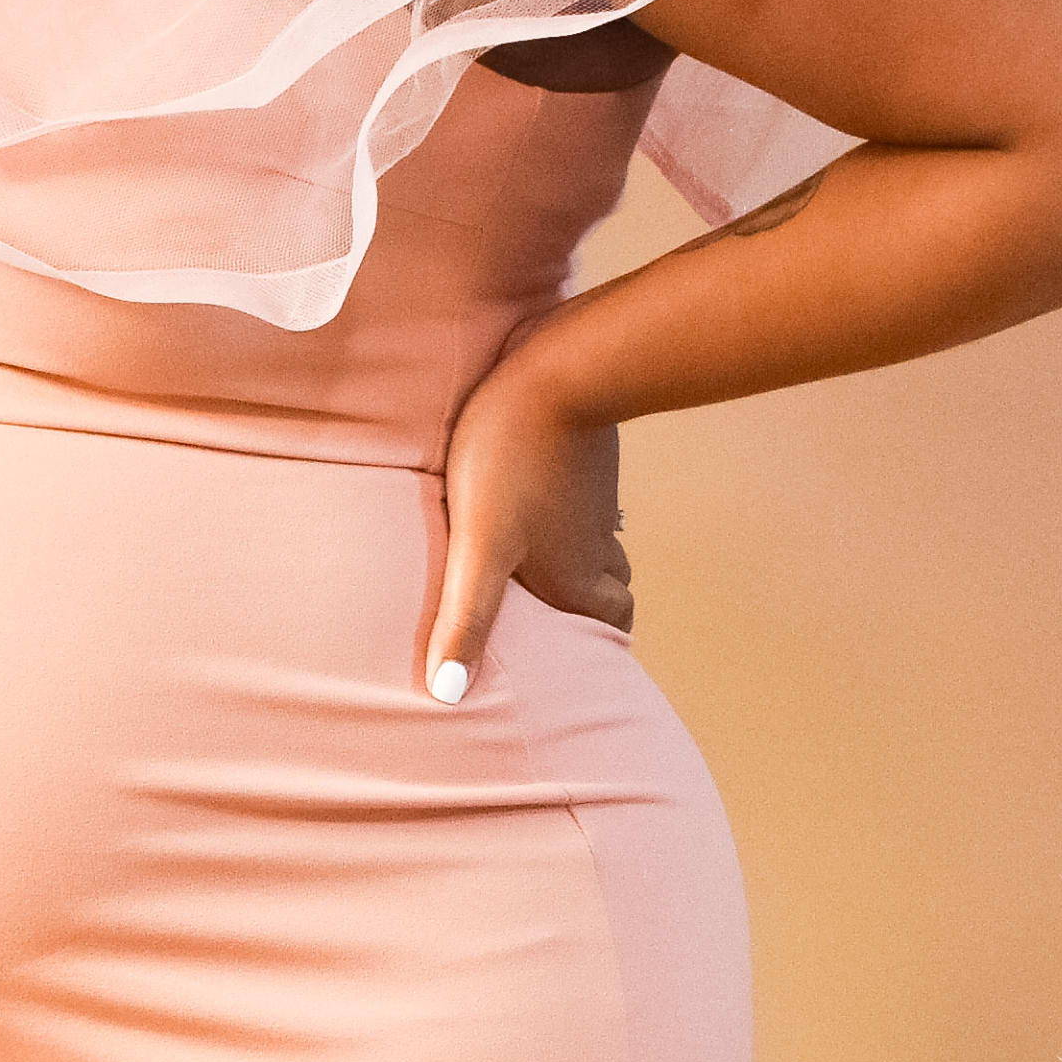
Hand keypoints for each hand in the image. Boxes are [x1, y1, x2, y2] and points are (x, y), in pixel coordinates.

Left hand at [425, 343, 631, 704]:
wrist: (558, 366)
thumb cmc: (510, 457)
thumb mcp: (480, 544)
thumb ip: (466, 618)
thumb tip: (448, 696)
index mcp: (577, 576)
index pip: (613, 625)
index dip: (601, 645)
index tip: (578, 658)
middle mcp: (596, 543)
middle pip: (612, 589)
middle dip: (592, 607)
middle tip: (552, 618)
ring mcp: (595, 499)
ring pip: (599, 543)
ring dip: (577, 559)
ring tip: (531, 568)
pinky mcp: (584, 459)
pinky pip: (584, 500)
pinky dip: (566, 514)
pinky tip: (528, 505)